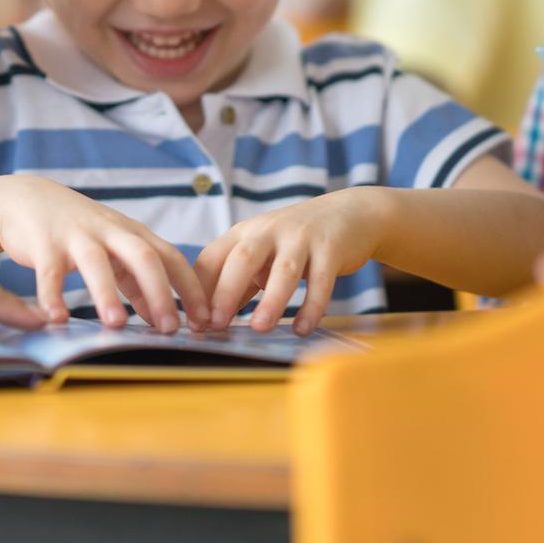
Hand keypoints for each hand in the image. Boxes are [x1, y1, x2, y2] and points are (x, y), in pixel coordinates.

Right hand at [0, 177, 209, 331]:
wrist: (27, 198)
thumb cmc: (79, 230)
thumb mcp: (114, 249)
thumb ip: (137, 281)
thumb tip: (159, 318)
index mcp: (132, 234)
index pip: (172, 259)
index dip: (191, 289)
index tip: (205, 321)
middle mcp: (110, 231)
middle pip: (144, 257)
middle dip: (161, 293)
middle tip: (170, 329)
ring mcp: (77, 235)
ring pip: (97, 263)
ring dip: (107, 294)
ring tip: (116, 324)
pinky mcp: (44, 242)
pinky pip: (49, 271)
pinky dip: (53, 295)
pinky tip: (57, 319)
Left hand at [195, 189, 386, 335]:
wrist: (348, 213)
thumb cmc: (295, 241)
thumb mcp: (262, 254)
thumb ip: (240, 283)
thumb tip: (212, 321)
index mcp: (244, 233)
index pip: (211, 258)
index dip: (200, 290)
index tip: (195, 323)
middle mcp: (268, 231)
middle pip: (242, 258)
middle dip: (226, 291)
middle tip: (217, 324)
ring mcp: (301, 237)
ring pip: (283, 270)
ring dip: (271, 301)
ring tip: (260, 328)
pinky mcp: (330, 247)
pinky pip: (320, 280)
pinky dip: (312, 306)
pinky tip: (304, 329)